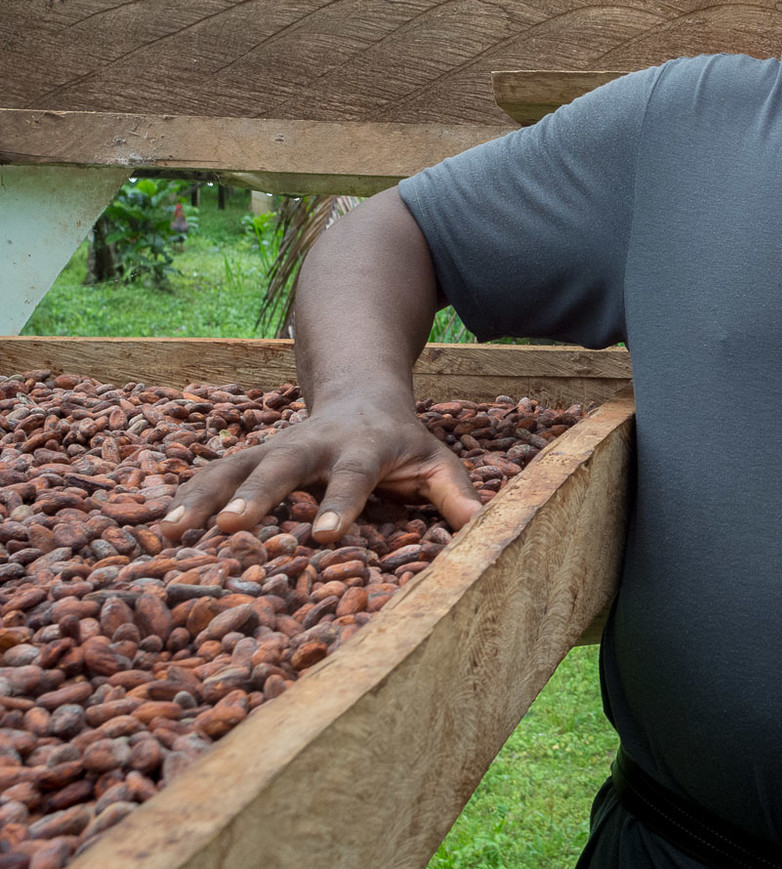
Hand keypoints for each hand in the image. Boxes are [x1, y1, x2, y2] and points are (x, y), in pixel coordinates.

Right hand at [161, 402, 482, 545]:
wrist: (360, 389)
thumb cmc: (402, 441)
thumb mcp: (436, 460)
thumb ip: (456, 492)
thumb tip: (485, 527)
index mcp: (365, 448)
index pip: (355, 476)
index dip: (341, 503)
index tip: (325, 534)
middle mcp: (315, 445)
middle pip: (284, 465)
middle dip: (258, 494)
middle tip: (233, 525)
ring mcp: (277, 445)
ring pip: (236, 466)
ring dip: (205, 495)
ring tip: (173, 530)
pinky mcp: (249, 453)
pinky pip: (212, 472)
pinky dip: (184, 494)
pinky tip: (155, 523)